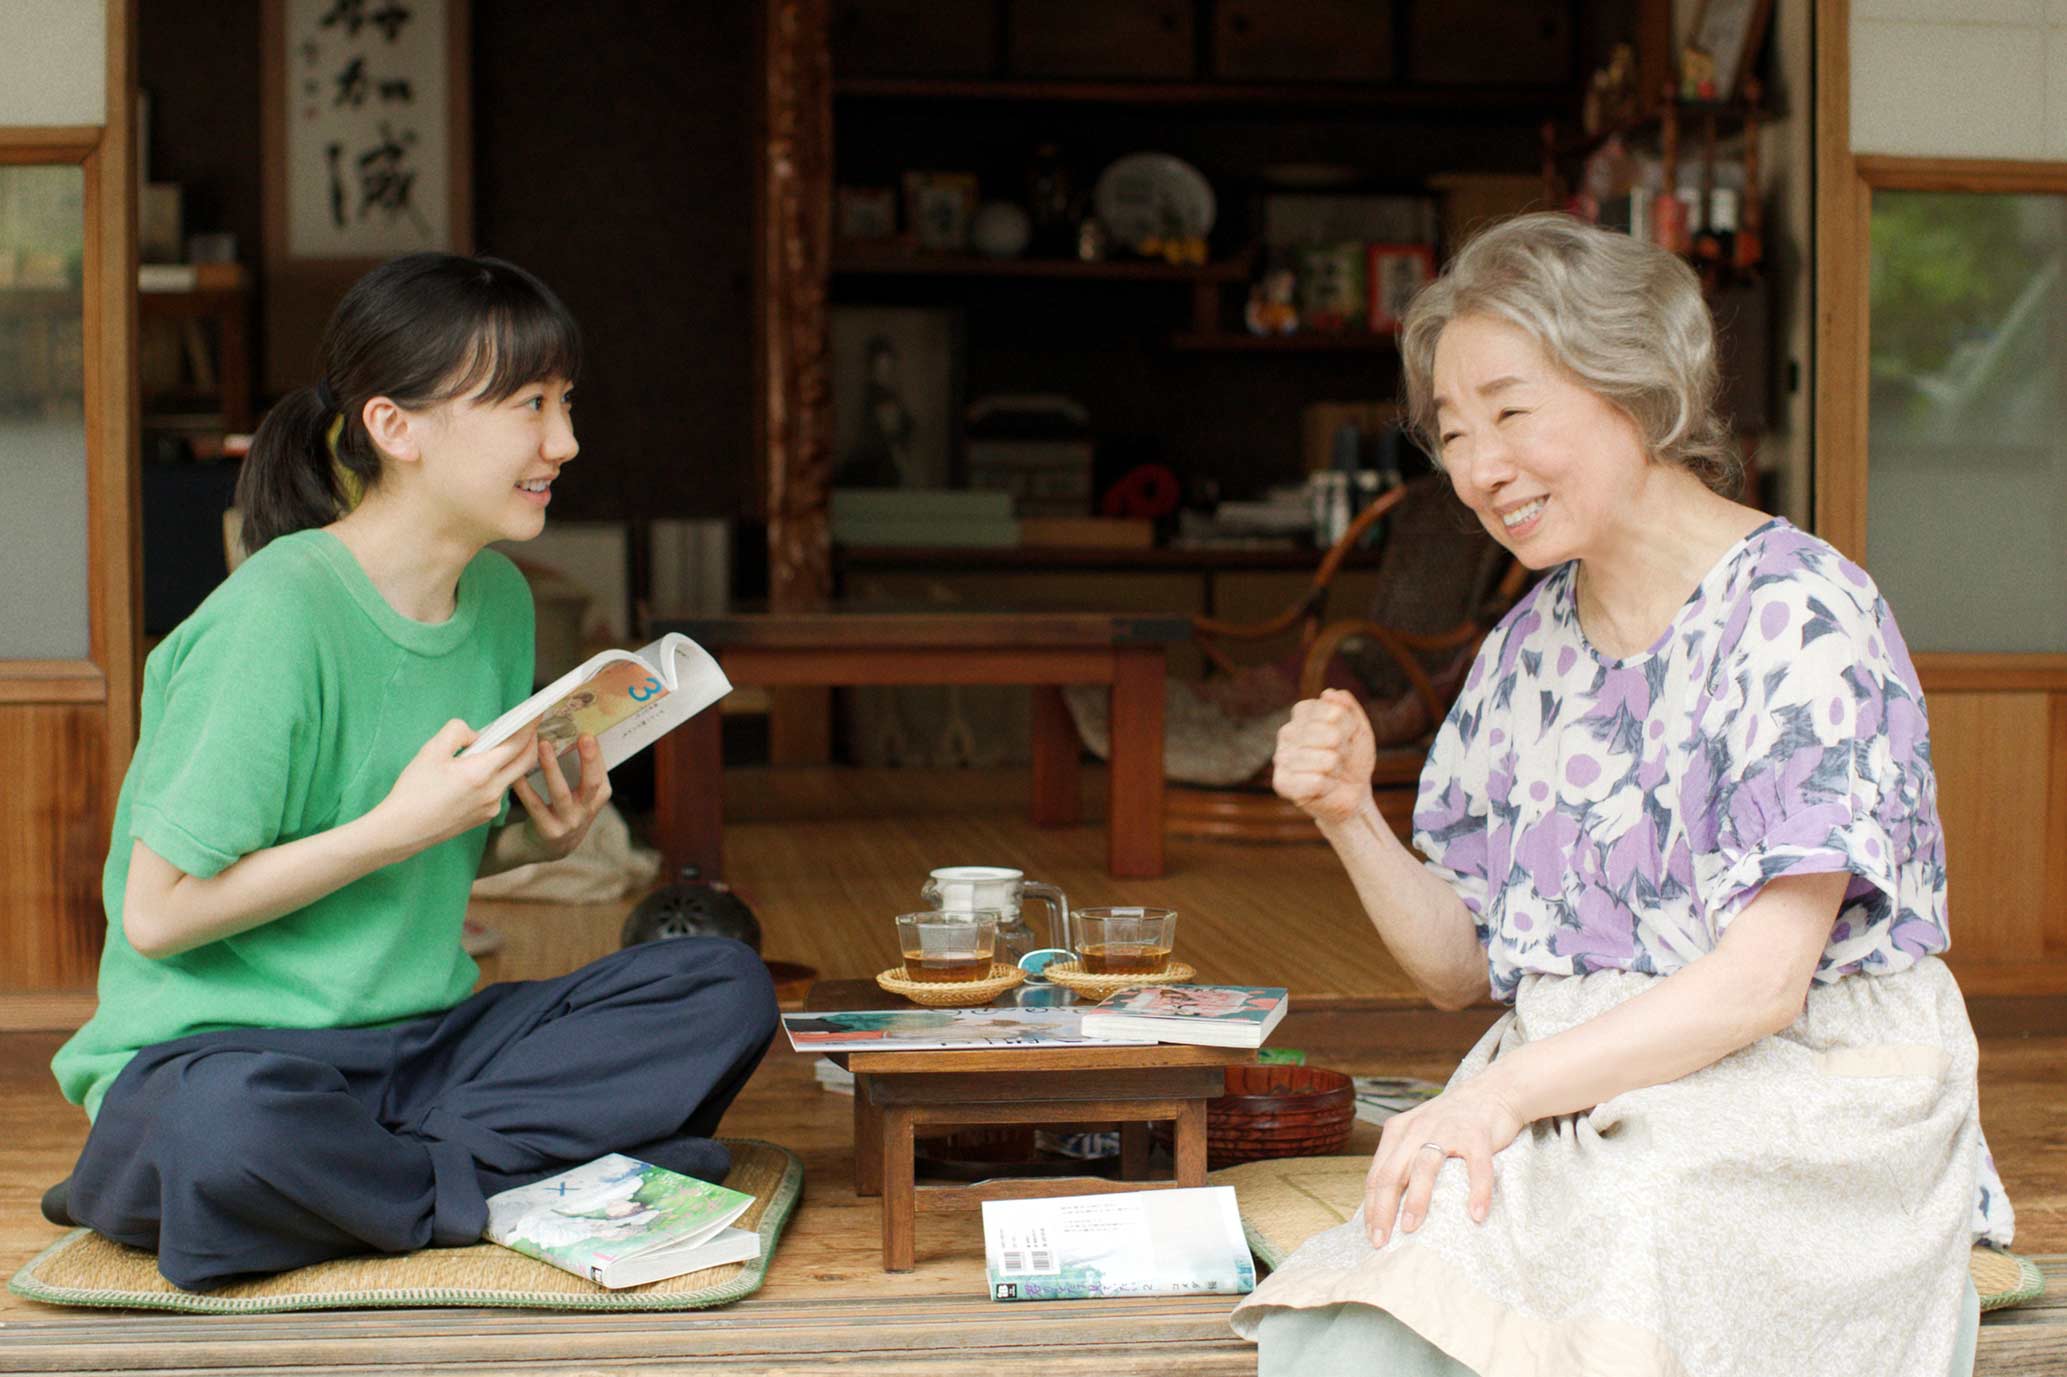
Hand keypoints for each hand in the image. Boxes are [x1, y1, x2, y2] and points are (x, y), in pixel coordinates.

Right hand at [372, 719, 541, 854]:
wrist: (402, 831)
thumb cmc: (414, 790)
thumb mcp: (431, 751)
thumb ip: (457, 732)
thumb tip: (476, 735)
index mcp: (481, 773)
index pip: (517, 745)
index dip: (529, 726)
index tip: (536, 713)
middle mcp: (492, 791)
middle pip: (525, 762)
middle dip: (531, 741)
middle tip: (528, 726)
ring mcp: (491, 806)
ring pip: (512, 776)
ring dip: (513, 759)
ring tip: (502, 744)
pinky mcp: (484, 817)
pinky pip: (499, 790)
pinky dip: (499, 774)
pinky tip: (483, 768)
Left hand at [509, 733, 611, 861]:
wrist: (550, 847)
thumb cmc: (564, 809)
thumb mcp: (580, 794)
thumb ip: (580, 772)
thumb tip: (573, 733)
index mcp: (598, 798)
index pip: (602, 774)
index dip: (597, 755)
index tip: (588, 733)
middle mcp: (587, 811)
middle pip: (591, 783)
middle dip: (589, 759)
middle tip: (582, 736)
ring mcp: (569, 823)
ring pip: (561, 793)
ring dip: (552, 768)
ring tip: (542, 745)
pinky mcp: (548, 830)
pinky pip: (535, 806)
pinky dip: (525, 789)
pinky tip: (517, 774)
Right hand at [1273, 689, 1377, 824]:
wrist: (1353, 793)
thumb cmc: (1353, 759)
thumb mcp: (1360, 730)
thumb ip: (1348, 707)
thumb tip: (1329, 694)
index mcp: (1303, 714)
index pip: (1332, 711)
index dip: (1348, 727)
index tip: (1346, 737)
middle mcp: (1287, 732)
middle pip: (1332, 735)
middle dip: (1344, 750)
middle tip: (1339, 758)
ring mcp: (1282, 757)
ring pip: (1327, 760)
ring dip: (1336, 770)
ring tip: (1331, 773)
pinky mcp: (1282, 783)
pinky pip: (1316, 781)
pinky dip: (1328, 787)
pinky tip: (1322, 787)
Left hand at [1364, 1077, 1524, 1247]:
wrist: (1492, 1091)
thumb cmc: (1451, 1121)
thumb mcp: (1417, 1133)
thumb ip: (1402, 1159)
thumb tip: (1387, 1204)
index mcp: (1398, 1131)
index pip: (1377, 1174)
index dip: (1371, 1206)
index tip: (1371, 1235)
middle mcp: (1418, 1129)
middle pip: (1392, 1172)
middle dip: (1383, 1209)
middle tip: (1381, 1240)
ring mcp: (1447, 1130)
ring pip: (1425, 1166)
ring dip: (1416, 1199)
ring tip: (1410, 1228)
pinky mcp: (1477, 1135)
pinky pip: (1475, 1167)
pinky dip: (1476, 1191)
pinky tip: (1475, 1215)